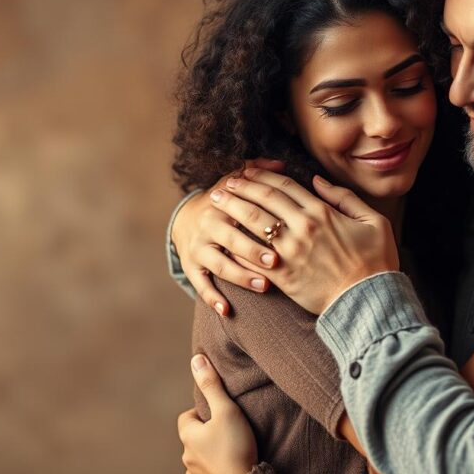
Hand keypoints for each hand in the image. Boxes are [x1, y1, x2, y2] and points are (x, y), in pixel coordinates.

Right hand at [171, 159, 286, 315]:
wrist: (188, 218)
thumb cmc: (226, 201)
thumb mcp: (235, 182)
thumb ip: (258, 171)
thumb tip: (282, 163)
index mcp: (224, 204)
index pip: (244, 211)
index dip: (263, 221)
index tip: (285, 232)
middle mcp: (208, 225)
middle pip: (231, 240)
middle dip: (254, 251)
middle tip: (276, 262)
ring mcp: (198, 247)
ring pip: (219, 265)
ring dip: (241, 277)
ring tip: (263, 286)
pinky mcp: (191, 266)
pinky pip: (200, 285)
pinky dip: (212, 298)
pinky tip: (227, 310)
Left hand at [178, 354, 257, 473]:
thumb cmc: (236, 446)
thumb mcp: (226, 409)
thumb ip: (212, 385)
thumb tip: (196, 359)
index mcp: (188, 434)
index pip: (186, 416)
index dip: (201, 411)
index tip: (219, 412)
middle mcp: (186, 454)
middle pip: (193, 435)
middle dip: (206, 430)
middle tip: (227, 427)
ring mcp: (194, 471)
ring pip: (198, 454)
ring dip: (209, 449)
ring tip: (229, 446)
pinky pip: (204, 471)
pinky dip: (213, 465)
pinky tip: (226, 463)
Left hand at [220, 168, 398, 314]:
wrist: (368, 301)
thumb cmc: (375, 262)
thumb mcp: (373, 221)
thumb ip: (344, 198)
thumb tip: (317, 180)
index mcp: (322, 213)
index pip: (284, 186)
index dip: (262, 176)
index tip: (248, 171)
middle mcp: (302, 228)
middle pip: (263, 200)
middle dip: (240, 188)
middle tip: (224, 184)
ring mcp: (290, 252)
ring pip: (253, 223)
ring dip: (233, 209)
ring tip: (217, 203)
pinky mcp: (282, 275)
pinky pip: (252, 256)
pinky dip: (237, 244)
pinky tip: (225, 238)